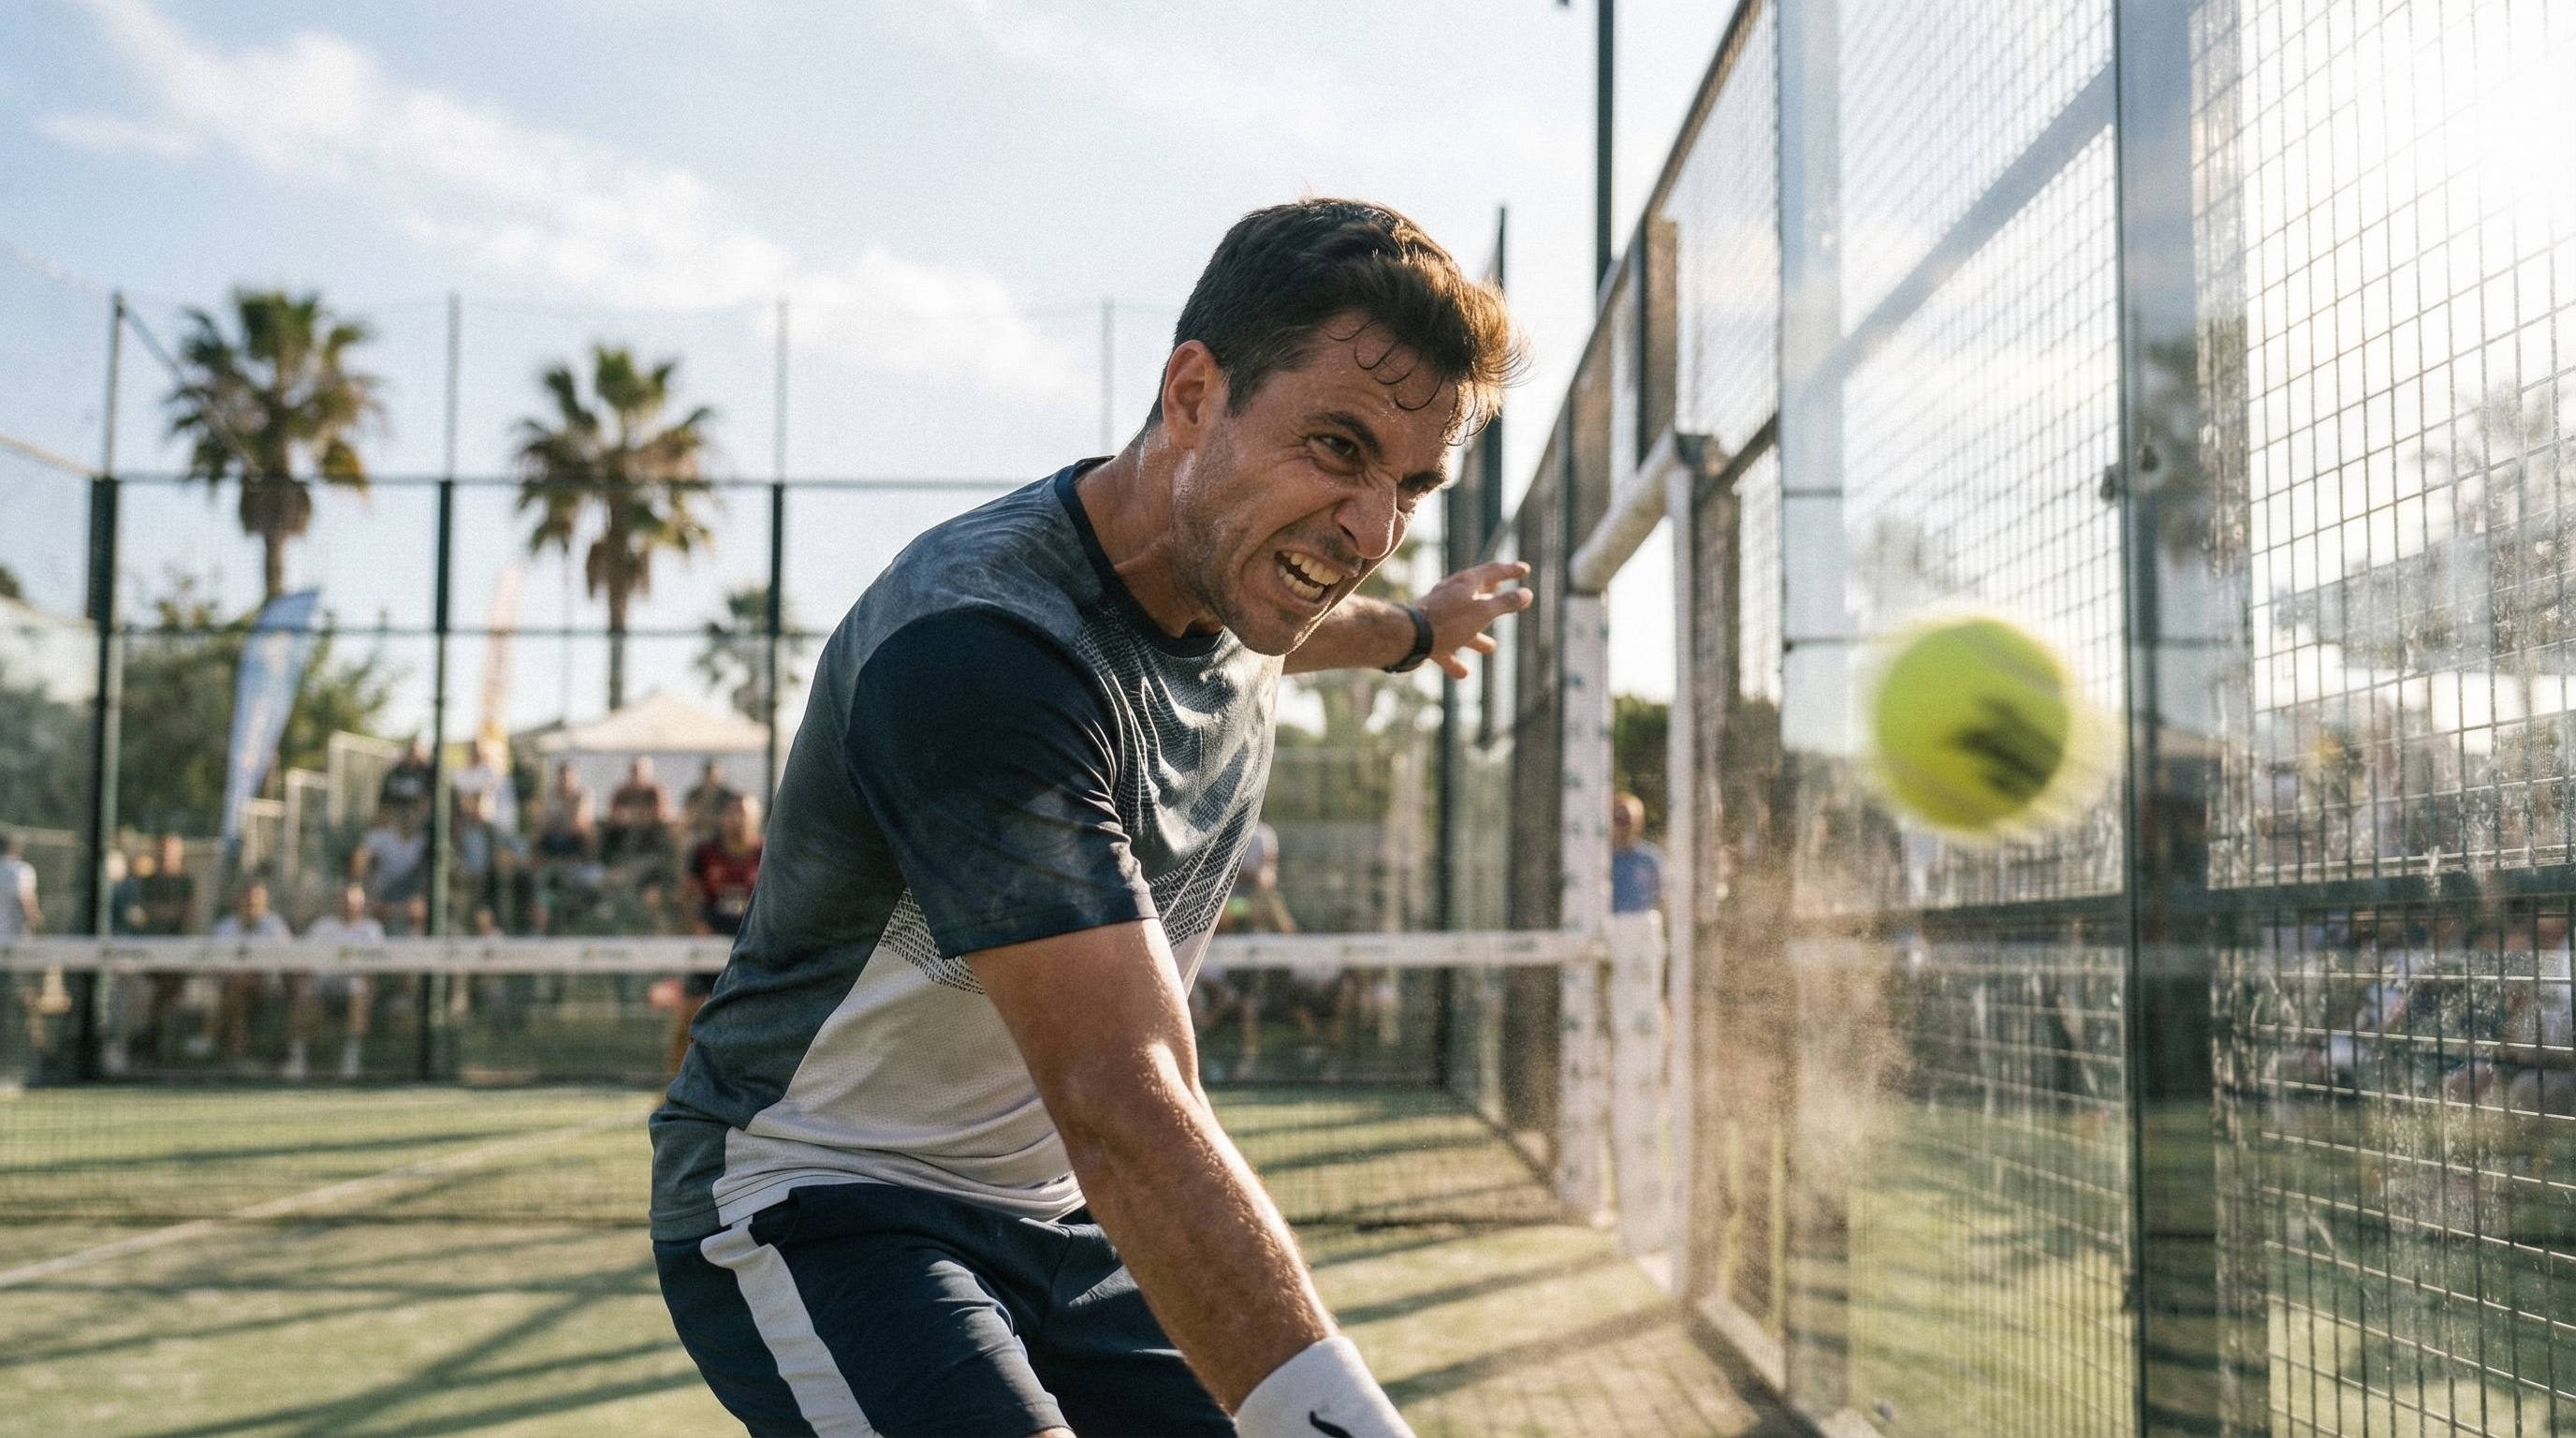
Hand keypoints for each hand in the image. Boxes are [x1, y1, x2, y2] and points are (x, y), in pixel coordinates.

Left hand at [1416, 560, 1532, 678]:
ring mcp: (1437, 615)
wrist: (1407, 638)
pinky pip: (1445, 648)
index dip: (1510, 570)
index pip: (1492, 571)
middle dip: (1493, 596)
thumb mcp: (1483, 612)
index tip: (1525, 569)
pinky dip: (1456, 660)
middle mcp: (1450, 595)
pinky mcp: (1426, 635)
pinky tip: (1464, 673)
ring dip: (1477, 637)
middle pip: (1475, 593)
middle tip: (1504, 591)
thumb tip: (1527, 594)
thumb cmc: (1447, 622)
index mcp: (1465, 583)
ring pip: (1462, 625)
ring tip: (1491, 648)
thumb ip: (1505, 603)